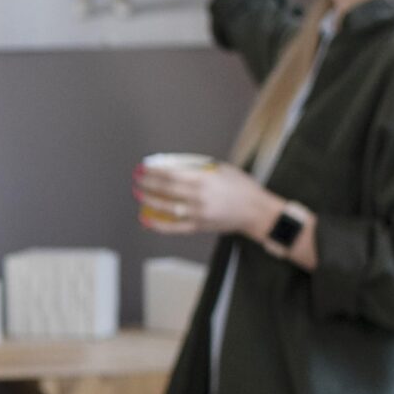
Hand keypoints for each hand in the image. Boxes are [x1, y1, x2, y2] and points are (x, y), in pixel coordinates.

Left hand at [133, 158, 276, 239]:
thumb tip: (178, 165)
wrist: (256, 212)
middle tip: (137, 179)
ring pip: (166, 208)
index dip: (155, 172)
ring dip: (149, 201)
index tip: (144, 168)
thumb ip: (202, 167)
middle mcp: (198, 198)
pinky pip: (174, 228)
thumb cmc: (243, 187)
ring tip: (138, 194)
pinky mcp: (199, 227)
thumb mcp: (224, 169)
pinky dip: (158, 225)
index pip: (171, 175)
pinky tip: (147, 219)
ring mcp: (197, 214)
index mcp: (204, 180)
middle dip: (147, 184)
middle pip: (165, 191)